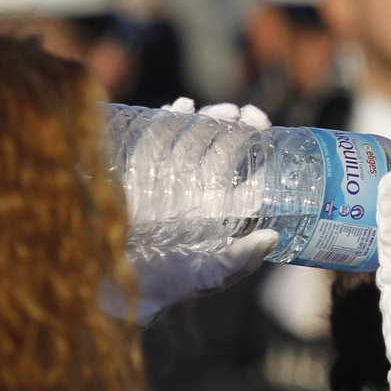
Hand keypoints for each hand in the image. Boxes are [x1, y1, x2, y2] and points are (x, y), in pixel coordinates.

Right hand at [98, 97, 279, 326]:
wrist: (117, 284)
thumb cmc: (167, 284)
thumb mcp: (210, 276)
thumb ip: (241, 259)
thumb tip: (274, 237)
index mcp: (220, 213)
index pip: (249, 178)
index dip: (261, 153)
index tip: (267, 132)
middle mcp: (198, 193)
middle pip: (224, 150)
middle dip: (237, 128)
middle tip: (246, 114)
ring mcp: (170, 180)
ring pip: (195, 139)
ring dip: (209, 120)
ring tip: (224, 110)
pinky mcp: (140, 174)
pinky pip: (157, 140)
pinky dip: (168, 121)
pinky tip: (181, 106)